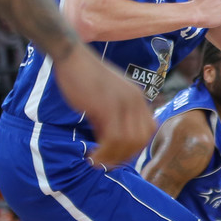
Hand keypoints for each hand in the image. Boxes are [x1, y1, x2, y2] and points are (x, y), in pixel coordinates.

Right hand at [54, 44, 154, 166]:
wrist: (72, 57)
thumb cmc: (85, 76)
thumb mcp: (106, 97)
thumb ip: (112, 118)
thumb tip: (110, 143)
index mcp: (138, 98)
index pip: (148, 130)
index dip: (136, 147)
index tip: (119, 155)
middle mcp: (136, 101)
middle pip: (141, 140)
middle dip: (125, 156)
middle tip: (107, 163)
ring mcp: (124, 104)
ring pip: (128, 143)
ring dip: (113, 158)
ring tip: (96, 162)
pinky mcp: (108, 108)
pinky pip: (113, 139)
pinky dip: (104, 153)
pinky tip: (92, 157)